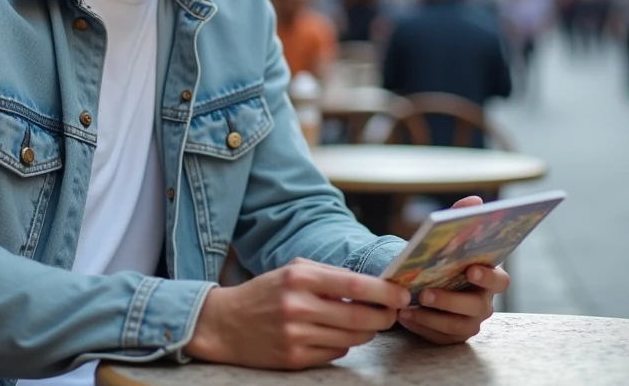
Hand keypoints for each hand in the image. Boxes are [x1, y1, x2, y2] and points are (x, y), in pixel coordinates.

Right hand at [184, 258, 411, 369]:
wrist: (225, 323)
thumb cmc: (267, 291)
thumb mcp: (294, 270)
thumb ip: (331, 276)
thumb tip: (375, 286)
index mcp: (300, 277)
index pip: (355, 285)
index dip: (385, 292)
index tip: (403, 294)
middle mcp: (298, 306)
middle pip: (359, 317)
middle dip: (384, 316)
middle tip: (393, 313)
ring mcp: (296, 335)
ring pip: (352, 338)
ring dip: (367, 332)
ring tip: (368, 323)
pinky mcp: (294, 359)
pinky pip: (335, 353)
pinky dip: (344, 344)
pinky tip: (336, 335)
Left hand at [397, 196, 510, 344]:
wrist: (424, 280)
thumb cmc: (444, 259)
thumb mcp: (449, 238)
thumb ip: (461, 219)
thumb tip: (475, 201)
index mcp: (489, 277)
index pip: (500, 280)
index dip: (488, 276)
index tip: (469, 269)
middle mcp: (484, 302)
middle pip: (477, 307)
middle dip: (451, 300)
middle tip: (427, 292)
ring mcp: (469, 322)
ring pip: (457, 326)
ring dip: (432, 317)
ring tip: (407, 307)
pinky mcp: (451, 337)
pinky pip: (438, 336)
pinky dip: (420, 327)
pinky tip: (403, 315)